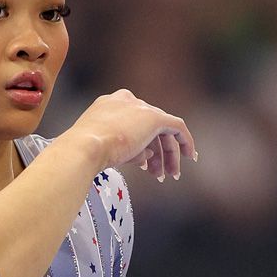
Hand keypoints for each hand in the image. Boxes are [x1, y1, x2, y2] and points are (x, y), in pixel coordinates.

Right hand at [62, 89, 197, 180]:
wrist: (85, 147)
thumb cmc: (86, 151)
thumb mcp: (106, 148)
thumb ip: (128, 148)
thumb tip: (147, 156)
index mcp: (109, 104)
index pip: (132, 124)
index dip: (142, 144)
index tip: (145, 163)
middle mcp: (126, 101)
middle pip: (149, 128)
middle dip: (157, 153)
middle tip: (160, 175)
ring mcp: (140, 107)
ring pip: (163, 131)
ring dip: (168, 155)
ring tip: (169, 176)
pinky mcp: (153, 117)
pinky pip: (177, 127)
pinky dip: (185, 141)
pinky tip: (190, 156)